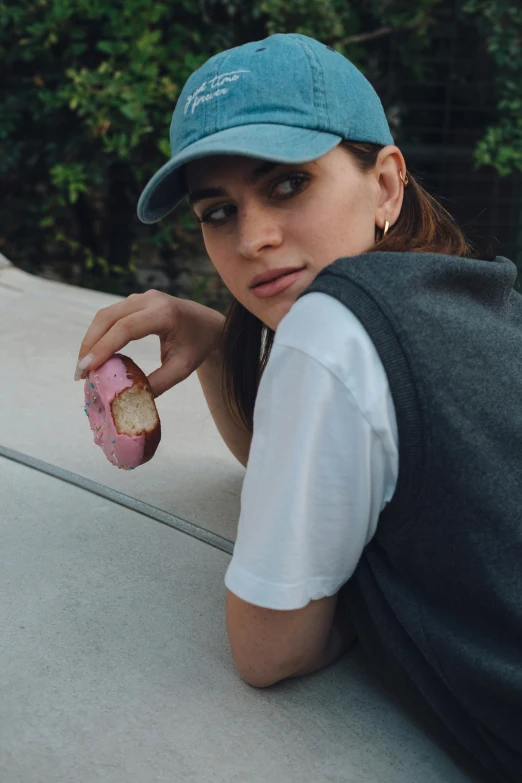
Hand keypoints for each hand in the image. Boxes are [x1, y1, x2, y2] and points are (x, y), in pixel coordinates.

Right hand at [74, 289, 224, 397]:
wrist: (210, 325)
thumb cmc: (198, 347)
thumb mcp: (182, 369)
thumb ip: (157, 384)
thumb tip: (127, 398)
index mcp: (165, 313)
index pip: (125, 328)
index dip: (103, 347)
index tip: (87, 368)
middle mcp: (151, 299)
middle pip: (108, 317)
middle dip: (90, 344)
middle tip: (80, 372)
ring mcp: (142, 297)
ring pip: (105, 315)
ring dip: (91, 339)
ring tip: (84, 367)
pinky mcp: (135, 301)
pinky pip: (111, 316)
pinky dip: (99, 334)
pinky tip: (95, 355)